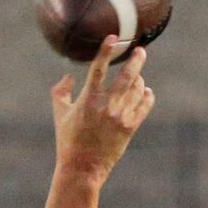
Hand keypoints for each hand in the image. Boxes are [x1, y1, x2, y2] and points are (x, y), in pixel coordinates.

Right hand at [51, 37, 154, 184]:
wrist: (82, 169)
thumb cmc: (68, 142)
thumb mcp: (59, 115)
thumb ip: (60, 92)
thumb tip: (68, 77)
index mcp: (88, 99)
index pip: (98, 68)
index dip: (106, 50)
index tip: (114, 37)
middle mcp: (106, 105)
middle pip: (127, 75)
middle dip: (136, 60)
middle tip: (140, 52)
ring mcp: (120, 116)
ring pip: (137, 89)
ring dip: (139, 80)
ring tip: (138, 77)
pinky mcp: (129, 128)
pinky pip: (144, 106)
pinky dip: (147, 96)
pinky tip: (145, 92)